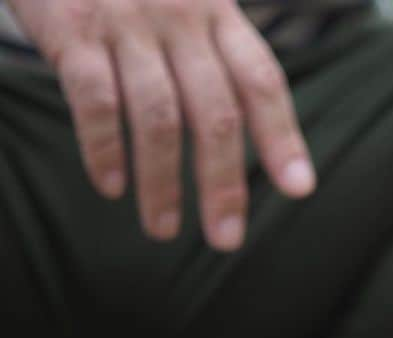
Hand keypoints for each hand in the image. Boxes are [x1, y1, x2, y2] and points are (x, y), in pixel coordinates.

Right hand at [11, 0, 315, 249]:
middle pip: (216, 113)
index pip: (261, 82)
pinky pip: (96, 99)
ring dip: (163, 183)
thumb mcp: (187, 4)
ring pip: (160, 117)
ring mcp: (128, 22)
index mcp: (217, 16)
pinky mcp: (74, 27)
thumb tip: (258, 144)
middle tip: (226, 238)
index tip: (298, 189)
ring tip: (163, 230)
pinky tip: (112, 187)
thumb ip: (217, 60)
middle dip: (224, 184)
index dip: (282, 138)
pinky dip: (105, 149)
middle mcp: (181, 18)